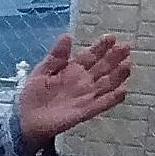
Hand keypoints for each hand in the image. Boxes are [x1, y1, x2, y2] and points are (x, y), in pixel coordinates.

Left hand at [10, 31, 130, 147]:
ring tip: (127, 64)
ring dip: (118, 75)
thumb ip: (56, 56)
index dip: (101, 47)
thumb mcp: (41, 71)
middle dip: (114, 57)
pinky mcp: (87, 110)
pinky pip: (103, 104)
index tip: (111, 37)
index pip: (90, 56)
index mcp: (72, 69)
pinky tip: (123, 90)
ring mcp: (87, 96)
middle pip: (103, 67)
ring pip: (107, 83)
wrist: (27, 120)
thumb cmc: (33, 95)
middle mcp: (84, 81)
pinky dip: (113, 98)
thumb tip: (67, 36)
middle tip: (126, 47)